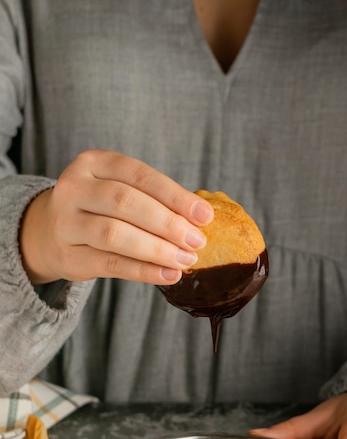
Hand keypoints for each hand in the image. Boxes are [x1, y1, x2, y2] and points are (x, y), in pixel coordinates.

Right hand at [19, 149, 213, 284]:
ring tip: (185, 259)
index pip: (139, 176)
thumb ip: (153, 199)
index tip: (205, 215)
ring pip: (115, 234)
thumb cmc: (99, 208)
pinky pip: (111, 264)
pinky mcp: (69, 255)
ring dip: (157, 249)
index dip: (175, 195)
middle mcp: (74, 188)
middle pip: (126, 203)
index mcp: (93, 163)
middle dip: (168, 223)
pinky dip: (144, 271)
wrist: (49, 233)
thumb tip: (200, 220)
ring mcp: (66, 222)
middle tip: (197, 241)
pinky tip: (168, 275)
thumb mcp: (119, 190)